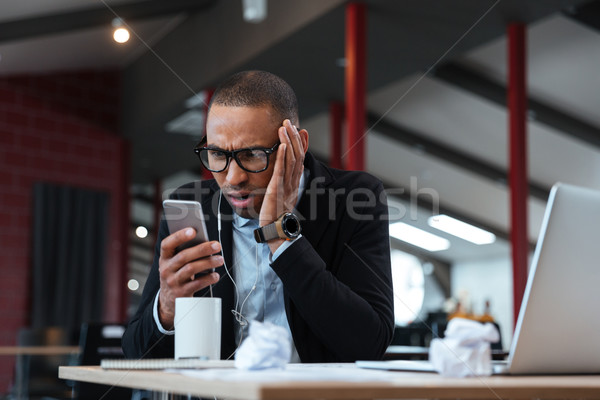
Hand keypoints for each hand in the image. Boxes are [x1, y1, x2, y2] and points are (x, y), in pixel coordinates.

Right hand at [157, 227, 222, 328]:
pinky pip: (196, 284)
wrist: (169, 300)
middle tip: (217, 245)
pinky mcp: (181, 293)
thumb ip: (186, 251)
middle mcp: (166, 269)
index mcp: (164, 258)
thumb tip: (205, 240)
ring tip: (220, 259)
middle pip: (183, 256)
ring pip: (190, 269)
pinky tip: (216, 275)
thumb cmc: (178, 274)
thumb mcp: (176, 263)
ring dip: (208, 263)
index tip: (193, 230)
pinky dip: (208, 279)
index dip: (179, 236)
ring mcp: (172, 282)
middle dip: (202, 249)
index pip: (167, 244)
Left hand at [259, 120, 307, 251]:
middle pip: (297, 155)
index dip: (300, 143)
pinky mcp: (277, 189)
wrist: (276, 230)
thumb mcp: (282, 196)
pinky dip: (281, 157)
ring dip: (287, 142)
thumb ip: (283, 184)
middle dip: (293, 137)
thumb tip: (281, 175)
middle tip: (289, 122)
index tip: (299, 130)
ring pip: (290, 159)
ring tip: (284, 127)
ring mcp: (286, 185)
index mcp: (294, 182)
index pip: (300, 158)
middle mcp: (293, 181)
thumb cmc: (276, 215)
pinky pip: (280, 171)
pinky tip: (280, 145)